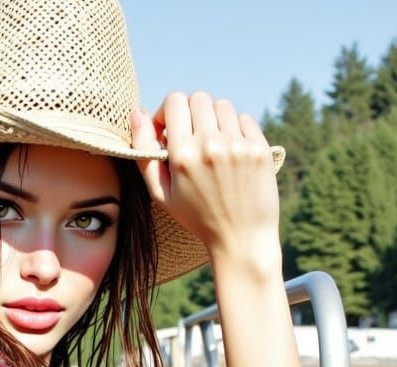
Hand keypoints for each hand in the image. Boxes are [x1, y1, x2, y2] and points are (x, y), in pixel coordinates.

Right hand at [131, 93, 280, 268]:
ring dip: (214, 120)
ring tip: (213, 146)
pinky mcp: (259, 148)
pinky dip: (235, 130)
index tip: (170, 130)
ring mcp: (238, 145)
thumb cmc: (197, 217)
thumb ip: (144, 154)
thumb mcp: (161, 194)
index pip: (175, 101)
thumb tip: (137, 114)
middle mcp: (211, 145)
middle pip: (198, 98)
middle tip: (192, 137)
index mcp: (183, 156)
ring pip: (222, 106)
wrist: (240, 239)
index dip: (169, 112)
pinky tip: (232, 153)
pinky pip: (244, 120)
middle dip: (192, 114)